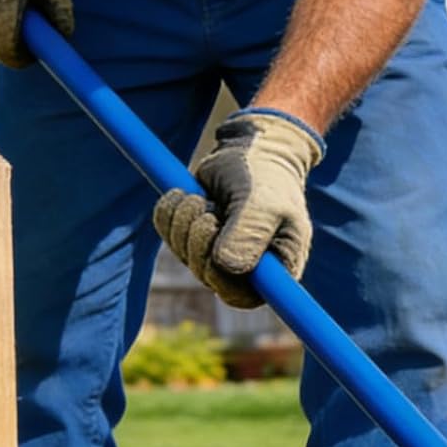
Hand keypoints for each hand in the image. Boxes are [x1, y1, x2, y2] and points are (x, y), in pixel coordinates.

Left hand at [153, 109, 323, 309]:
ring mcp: (219, 255)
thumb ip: (248, 234)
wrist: (250, 148)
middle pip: (208, 276)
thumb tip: (226, 267)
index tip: (215, 241)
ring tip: (200, 198)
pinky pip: (169, 237)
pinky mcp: (196, 237)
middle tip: (207, 211)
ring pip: (185, 256)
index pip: (243, 297)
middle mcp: (248, 268)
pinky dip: (170, 214)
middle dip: (199, 241)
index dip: (222, 280)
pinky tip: (185, 195)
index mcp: (277, 268)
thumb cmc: (266, 176)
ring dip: (183, 223)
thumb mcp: (263, 202)